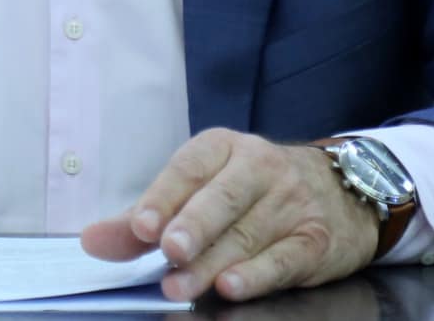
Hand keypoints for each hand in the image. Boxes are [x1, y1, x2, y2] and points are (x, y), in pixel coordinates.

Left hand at [80, 130, 381, 302]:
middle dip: (193, 225)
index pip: (190, 167)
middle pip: (223, 198)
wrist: (343, 193)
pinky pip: (285, 256)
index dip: (165, 196)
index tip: (141, 226)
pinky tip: (232, 286)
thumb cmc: (253, 192)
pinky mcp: (316, 238)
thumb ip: (147, 216)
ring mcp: (292, 203)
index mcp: (225, 148)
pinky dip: (258, 273)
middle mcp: (260, 168)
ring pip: (248, 233)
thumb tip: (91, 240)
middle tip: (168, 249)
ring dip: (213, 262)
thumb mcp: (202, 190)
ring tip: (182, 285)